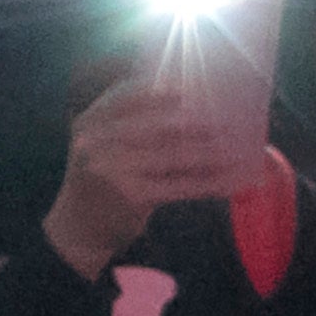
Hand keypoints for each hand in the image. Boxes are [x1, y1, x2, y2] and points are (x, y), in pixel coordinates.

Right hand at [47, 74, 255, 277]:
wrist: (78, 228)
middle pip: (159, 124)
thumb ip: (126, 123)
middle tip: (229, 121)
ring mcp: (113, 168)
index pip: (129, 95)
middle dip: (198, 122)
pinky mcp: (131, 195)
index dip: (162, 89)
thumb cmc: (100, 179)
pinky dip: (208, 183)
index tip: (192, 87)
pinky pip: (180, 185)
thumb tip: (183, 100)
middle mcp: (97, 141)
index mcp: (90, 122)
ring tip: (237, 151)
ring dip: (211, 153)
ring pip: (175, 155)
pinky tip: (229, 182)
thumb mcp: (100, 145)